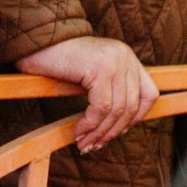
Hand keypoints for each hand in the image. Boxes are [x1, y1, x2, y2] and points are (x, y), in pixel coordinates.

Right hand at [17, 36, 158, 153]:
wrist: (37, 42)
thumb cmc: (60, 60)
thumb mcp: (93, 73)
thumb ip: (109, 90)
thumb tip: (119, 127)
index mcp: (127, 57)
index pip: (149, 93)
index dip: (137, 117)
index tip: (118, 131)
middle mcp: (125, 57)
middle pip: (131, 106)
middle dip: (112, 131)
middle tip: (95, 144)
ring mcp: (114, 62)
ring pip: (116, 110)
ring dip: (99, 132)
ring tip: (84, 142)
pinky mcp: (99, 69)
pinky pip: (100, 107)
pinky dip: (90, 124)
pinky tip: (79, 130)